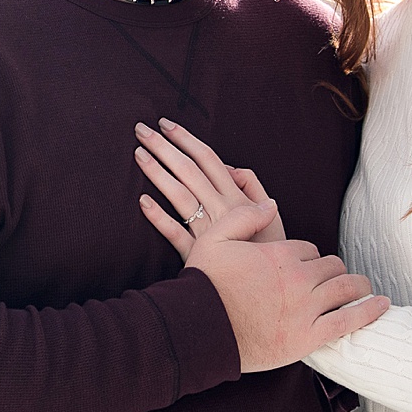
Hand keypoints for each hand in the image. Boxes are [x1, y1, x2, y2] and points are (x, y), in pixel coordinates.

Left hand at [136, 117, 286, 253]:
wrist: (272, 287)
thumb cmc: (268, 246)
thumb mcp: (269, 211)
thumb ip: (250, 184)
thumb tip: (229, 167)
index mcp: (237, 196)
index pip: (208, 159)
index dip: (186, 139)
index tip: (165, 124)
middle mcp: (221, 210)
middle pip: (189, 171)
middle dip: (164, 147)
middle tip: (141, 130)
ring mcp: (208, 232)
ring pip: (179, 196)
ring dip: (157, 173)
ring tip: (138, 155)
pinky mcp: (197, 255)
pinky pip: (175, 234)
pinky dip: (159, 218)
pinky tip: (143, 201)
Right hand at [189, 235, 386, 372]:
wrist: (198, 330)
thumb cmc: (203, 287)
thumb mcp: (214, 239)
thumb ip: (244, 216)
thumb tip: (272, 205)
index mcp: (280, 254)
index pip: (308, 250)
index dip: (306, 258)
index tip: (300, 268)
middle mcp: (298, 278)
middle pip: (331, 266)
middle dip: (332, 271)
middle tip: (334, 280)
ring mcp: (307, 308)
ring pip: (345, 288)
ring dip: (355, 286)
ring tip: (362, 289)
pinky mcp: (309, 336)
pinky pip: (349, 320)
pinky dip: (370, 311)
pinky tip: (383, 304)